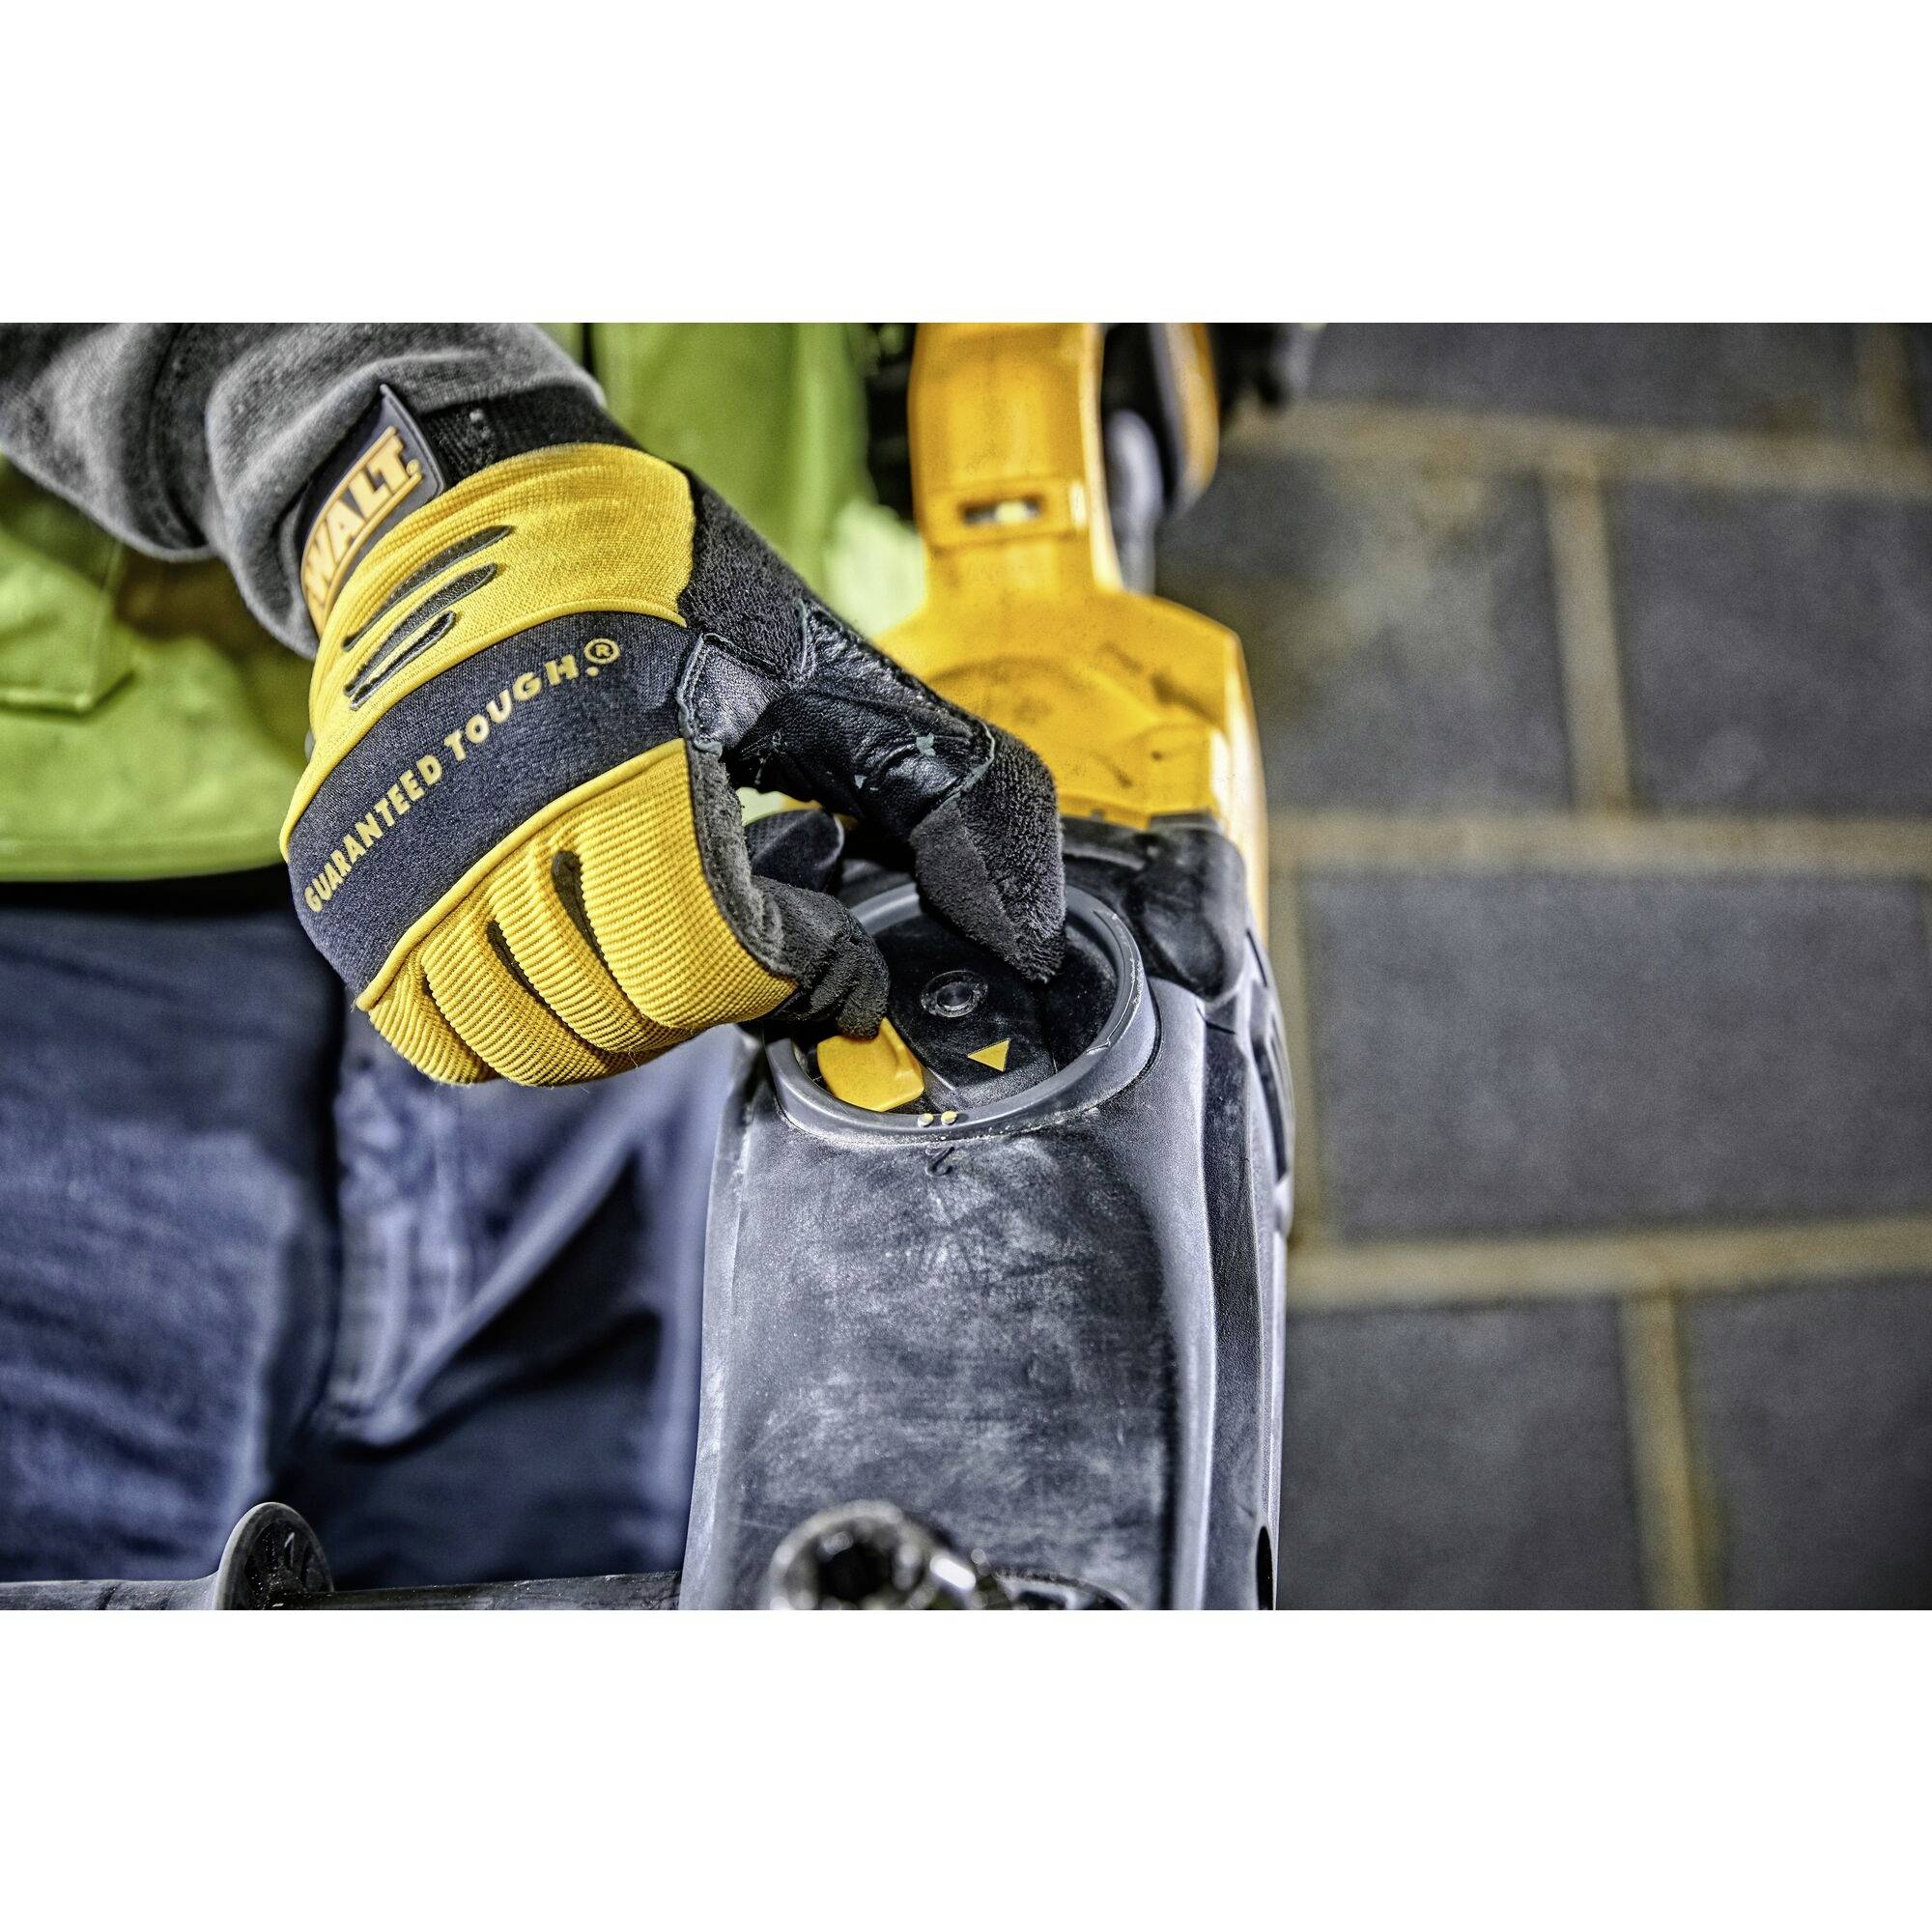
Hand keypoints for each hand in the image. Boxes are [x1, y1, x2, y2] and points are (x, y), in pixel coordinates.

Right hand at [283, 416, 1063, 1084]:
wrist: (463, 513)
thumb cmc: (660, 583)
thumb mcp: (829, 663)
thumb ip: (952, 794)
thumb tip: (1026, 937)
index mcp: (618, 744)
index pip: (725, 954)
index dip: (813, 973)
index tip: (844, 948)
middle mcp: (489, 812)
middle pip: (642, 1011)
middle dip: (734, 989)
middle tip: (760, 922)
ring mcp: (401, 860)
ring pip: (550, 1044)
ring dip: (642, 1015)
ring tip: (671, 922)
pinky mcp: (346, 886)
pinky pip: (450, 1040)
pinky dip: (535, 1026)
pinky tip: (586, 944)